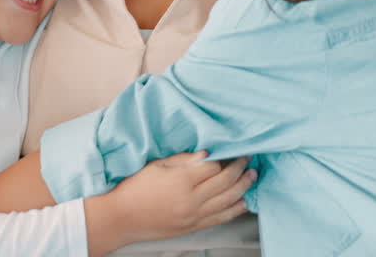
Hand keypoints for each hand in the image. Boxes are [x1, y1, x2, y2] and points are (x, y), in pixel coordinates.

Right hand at [87, 152, 254, 253]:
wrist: (122, 218)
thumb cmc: (135, 189)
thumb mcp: (157, 166)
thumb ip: (184, 160)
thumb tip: (207, 154)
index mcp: (181, 180)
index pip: (213, 165)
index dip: (227, 156)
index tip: (234, 149)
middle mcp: (191, 199)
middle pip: (225, 181)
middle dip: (240, 168)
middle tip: (248, 158)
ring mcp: (193, 215)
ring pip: (228, 200)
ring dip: (243, 187)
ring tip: (252, 176)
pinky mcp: (193, 227)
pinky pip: (220, 218)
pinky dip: (235, 209)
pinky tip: (244, 201)